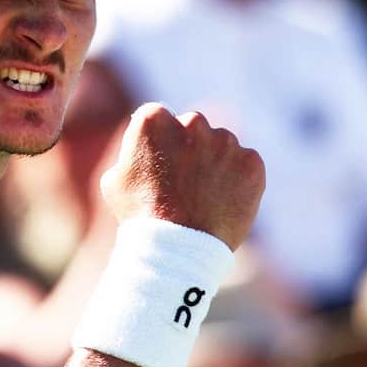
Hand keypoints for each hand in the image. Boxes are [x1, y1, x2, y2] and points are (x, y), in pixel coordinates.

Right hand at [99, 104, 264, 250]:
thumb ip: (133, 152)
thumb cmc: (139, 215)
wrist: (177, 248)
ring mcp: (226, 141)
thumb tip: (142, 147)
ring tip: (202, 197)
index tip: (158, 165)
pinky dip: (237, 179)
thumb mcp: (115, 179)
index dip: (157, 142)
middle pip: (192, 127)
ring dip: (214, 163)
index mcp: (154, 120)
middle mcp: (192, 122)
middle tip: (182, 183)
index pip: (158, 118)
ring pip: (221, 145)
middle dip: (189, 147)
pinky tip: (221, 202)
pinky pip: (244, 164)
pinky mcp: (251, 162)